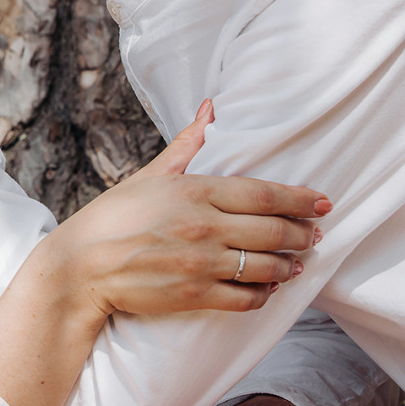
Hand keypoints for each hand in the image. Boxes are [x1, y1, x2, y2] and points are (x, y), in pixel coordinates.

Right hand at [44, 102, 330, 317]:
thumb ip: (187, 145)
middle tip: (316, 234)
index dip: (299, 199)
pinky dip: (263, 295)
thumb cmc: (113, 217)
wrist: (81, 267)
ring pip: (265, 267)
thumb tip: (211, 108)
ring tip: (297, 263)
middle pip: (272, 230)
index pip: (263, 193)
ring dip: (288, 265)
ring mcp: (201, 263)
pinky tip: (268, 289)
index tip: (323, 202)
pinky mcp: (194, 295)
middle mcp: (204, 226)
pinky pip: (245, 298)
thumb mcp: (150, 175)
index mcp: (195, 191)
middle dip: (302, 234)